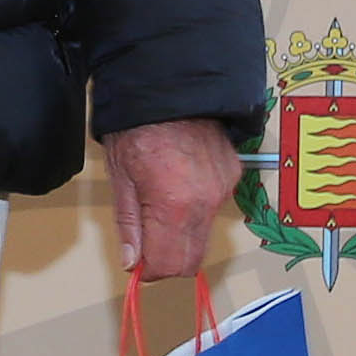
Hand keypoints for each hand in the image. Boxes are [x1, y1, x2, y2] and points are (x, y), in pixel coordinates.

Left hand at [104, 116, 239, 280]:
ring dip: (181, 234)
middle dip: (167, 259)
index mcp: (174, 205)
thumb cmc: (137, 126)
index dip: (150, 271)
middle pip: (192, 259)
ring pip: (204, 235)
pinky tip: (178, 185)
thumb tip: (132, 263)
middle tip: (146, 242)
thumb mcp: (121, 177)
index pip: (170, 265)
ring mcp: (224, 189)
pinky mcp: (234, 176)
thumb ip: (129, 225)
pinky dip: (195, 209)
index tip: (137, 265)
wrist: (170, 84)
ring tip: (158, 205)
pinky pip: (214, 208)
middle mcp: (206, 202)